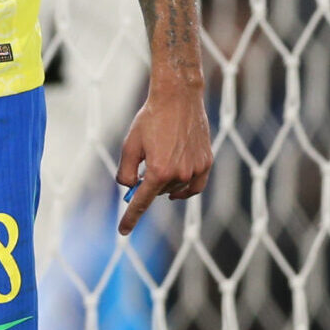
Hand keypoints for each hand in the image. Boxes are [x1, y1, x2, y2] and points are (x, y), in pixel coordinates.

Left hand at [115, 79, 211, 234]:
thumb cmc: (151, 119)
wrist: (179, 98)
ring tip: (161, 156)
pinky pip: (194, 186)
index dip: (130, 218)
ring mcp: (196, 169)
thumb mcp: (130, 145)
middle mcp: (179, 174)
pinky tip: (176, 187)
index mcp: (158, 171)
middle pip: (157, 192)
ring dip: (165, 182)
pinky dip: (184, 189)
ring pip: (175, 188)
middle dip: (147, 184)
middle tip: (143, 166)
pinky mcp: (206, 162)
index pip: (141, 203)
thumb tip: (130, 188)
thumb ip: (126, 172)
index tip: (123, 231)